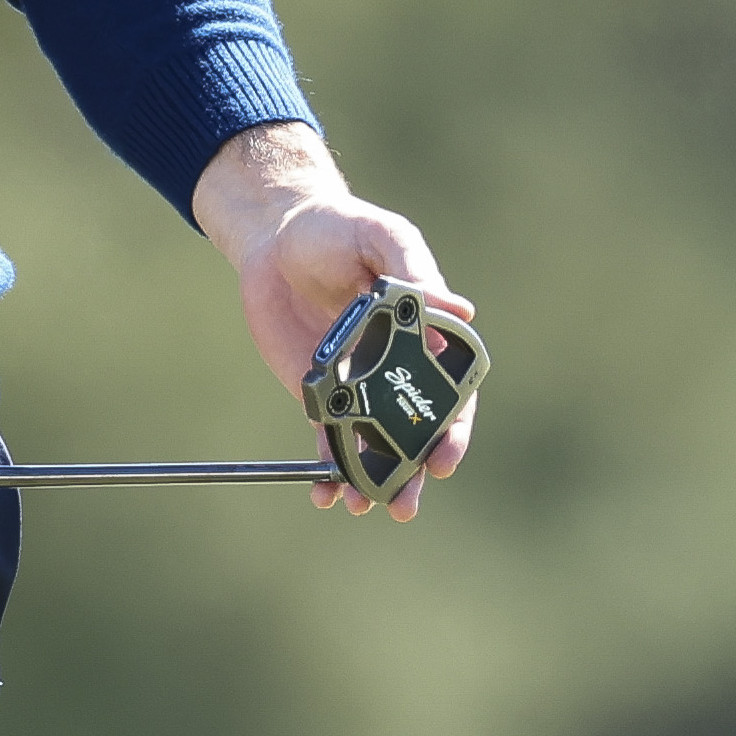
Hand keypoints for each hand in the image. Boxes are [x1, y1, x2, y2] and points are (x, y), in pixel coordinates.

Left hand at [189, 122, 475, 520]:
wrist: (276, 236)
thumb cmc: (339, 229)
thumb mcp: (381, 237)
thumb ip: (415, 270)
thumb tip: (459, 307)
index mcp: (427, 337)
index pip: (451, 394)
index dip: (454, 429)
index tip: (445, 456)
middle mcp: (398, 369)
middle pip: (415, 431)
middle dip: (415, 471)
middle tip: (407, 503)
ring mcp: (359, 385)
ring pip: (374, 444)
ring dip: (372, 481)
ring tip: (363, 506)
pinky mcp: (321, 392)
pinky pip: (329, 438)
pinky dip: (329, 470)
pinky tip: (324, 494)